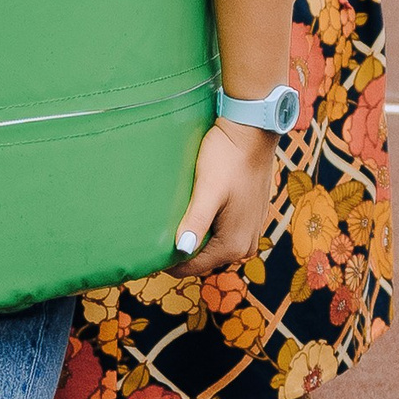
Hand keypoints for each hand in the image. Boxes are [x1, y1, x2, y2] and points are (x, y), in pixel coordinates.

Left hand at [170, 119, 277, 277]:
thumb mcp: (207, 189)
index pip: (193, 266)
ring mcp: (250, 231)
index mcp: (235, 245)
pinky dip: (207, 226)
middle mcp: (246, 245)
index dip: (169, 261)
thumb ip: (196, 222)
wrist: (251, 132)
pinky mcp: (250, 217)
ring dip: (194, 235)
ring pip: (213, 245)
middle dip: (182, 248)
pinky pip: (223, 232)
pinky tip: (192, 210)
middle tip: (156, 232)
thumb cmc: (227, 158)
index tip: (147, 250)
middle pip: (203, 258)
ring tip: (172, 220)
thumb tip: (182, 250)